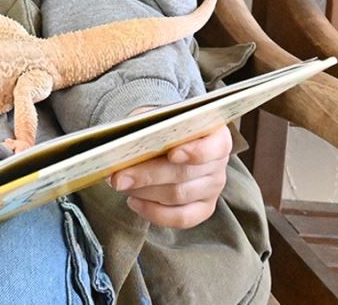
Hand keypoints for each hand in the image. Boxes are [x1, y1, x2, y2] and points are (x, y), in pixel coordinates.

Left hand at [107, 118, 231, 228]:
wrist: (169, 141)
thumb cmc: (163, 128)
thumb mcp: (156, 118)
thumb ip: (146, 127)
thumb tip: (124, 146)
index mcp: (215, 134)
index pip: (214, 146)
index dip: (195, 151)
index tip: (172, 153)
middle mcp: (219, 162)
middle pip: (184, 173)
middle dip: (147, 175)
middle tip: (119, 177)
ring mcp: (213, 188)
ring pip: (178, 196)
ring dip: (145, 192)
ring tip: (121, 185)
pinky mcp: (204, 208)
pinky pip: (181, 218)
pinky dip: (155, 213)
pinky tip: (134, 202)